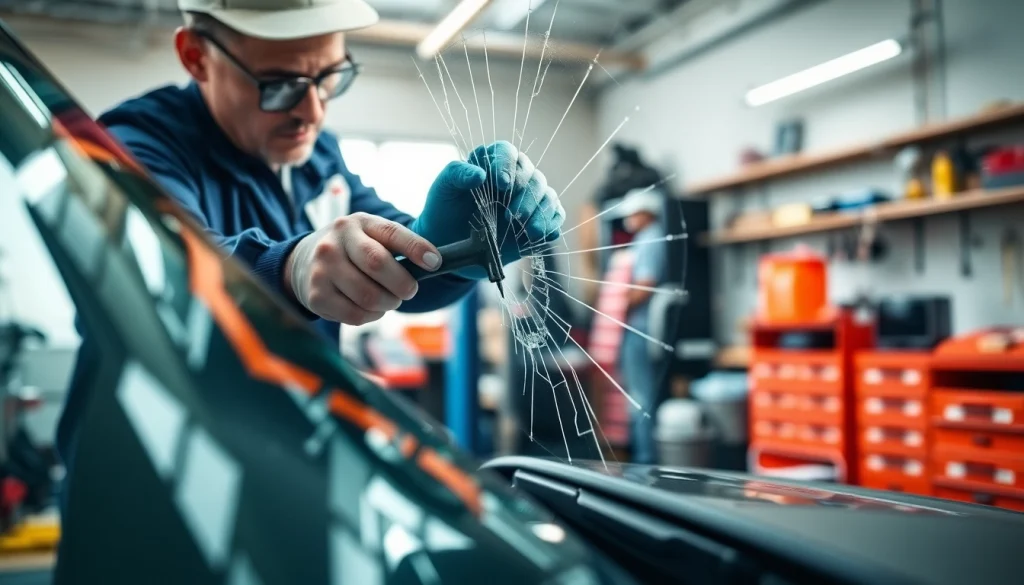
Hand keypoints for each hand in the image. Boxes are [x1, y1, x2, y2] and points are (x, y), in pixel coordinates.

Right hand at [285, 212, 441, 324]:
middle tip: (408, 291)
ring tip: (388, 299)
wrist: (303, 262)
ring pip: (368, 296)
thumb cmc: (352, 251)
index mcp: (358, 223)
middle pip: (378, 265)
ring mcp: (322, 269)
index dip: (416, 248)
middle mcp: (335, 242)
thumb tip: (434, 263)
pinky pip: (355, 315)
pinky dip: (372, 316)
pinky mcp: (316, 296)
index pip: (391, 233)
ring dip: (388, 303)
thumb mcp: (371, 236)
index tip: (435, 262)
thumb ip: (398, 245)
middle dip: (402, 284)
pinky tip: (370, 307)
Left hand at [411, 141, 564, 279]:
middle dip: (527, 196)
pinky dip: (551, 224)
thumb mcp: (442, 189)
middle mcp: (515, 177)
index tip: (502, 184)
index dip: (507, 165)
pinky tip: (541, 236)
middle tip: (513, 216)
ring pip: (548, 196)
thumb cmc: (444, 210)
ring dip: (541, 213)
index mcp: (492, 162)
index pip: (507, 152)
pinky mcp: (537, 219)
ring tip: (528, 231)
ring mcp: (529, 199)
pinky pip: (555, 216)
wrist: (450, 242)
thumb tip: (480, 174)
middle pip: (533, 176)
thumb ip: (457, 174)